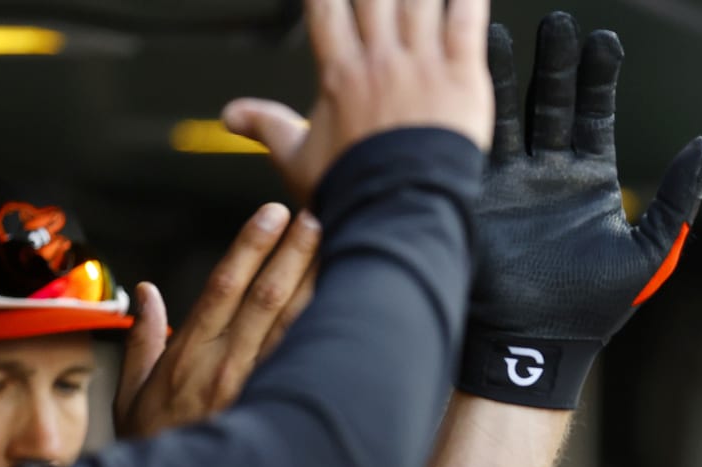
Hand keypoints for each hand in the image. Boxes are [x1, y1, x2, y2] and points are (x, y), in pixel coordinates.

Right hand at [116, 202, 322, 438]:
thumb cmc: (156, 450)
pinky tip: (351, 311)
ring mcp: (257, 392)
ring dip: (317, 284)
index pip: (224, 287)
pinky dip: (331, 335)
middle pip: (266, 298)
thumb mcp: (132, 395)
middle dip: (295, 253)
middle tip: (320, 215)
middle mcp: (226, 367)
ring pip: (294, 327)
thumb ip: (144, 340)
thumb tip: (147, 292)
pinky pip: (310, 366)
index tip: (272, 214)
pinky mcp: (280, 414)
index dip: (250, 246)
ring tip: (340, 247)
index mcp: (190, 355)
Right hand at [222, 0, 492, 203]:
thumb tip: (231, 115)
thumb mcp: (297, 160)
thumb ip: (267, 128)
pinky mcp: (462, 76)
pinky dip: (469, 1)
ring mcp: (421, 65)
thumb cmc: (352, 191)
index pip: (327, 9)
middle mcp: (379, 61)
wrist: (400, 211)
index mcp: (340, 74)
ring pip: (420, 0)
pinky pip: (466, 22)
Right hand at [454, 12, 701, 409]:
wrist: (533, 347)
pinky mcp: (472, 194)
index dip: (599, 76)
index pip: (594, 112)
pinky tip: (463, 74)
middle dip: (554, 62)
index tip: (605, 40)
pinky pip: (470, 144)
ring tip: (502, 32)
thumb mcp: (648, 252)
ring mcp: (507, 178)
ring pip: (506, 110)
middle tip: (558, 22)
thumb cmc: (592, 309)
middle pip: (551, 100)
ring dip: (504, 73)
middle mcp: (546, 170)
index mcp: (588, 178)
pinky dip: (466, 110)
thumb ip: (676, 199)